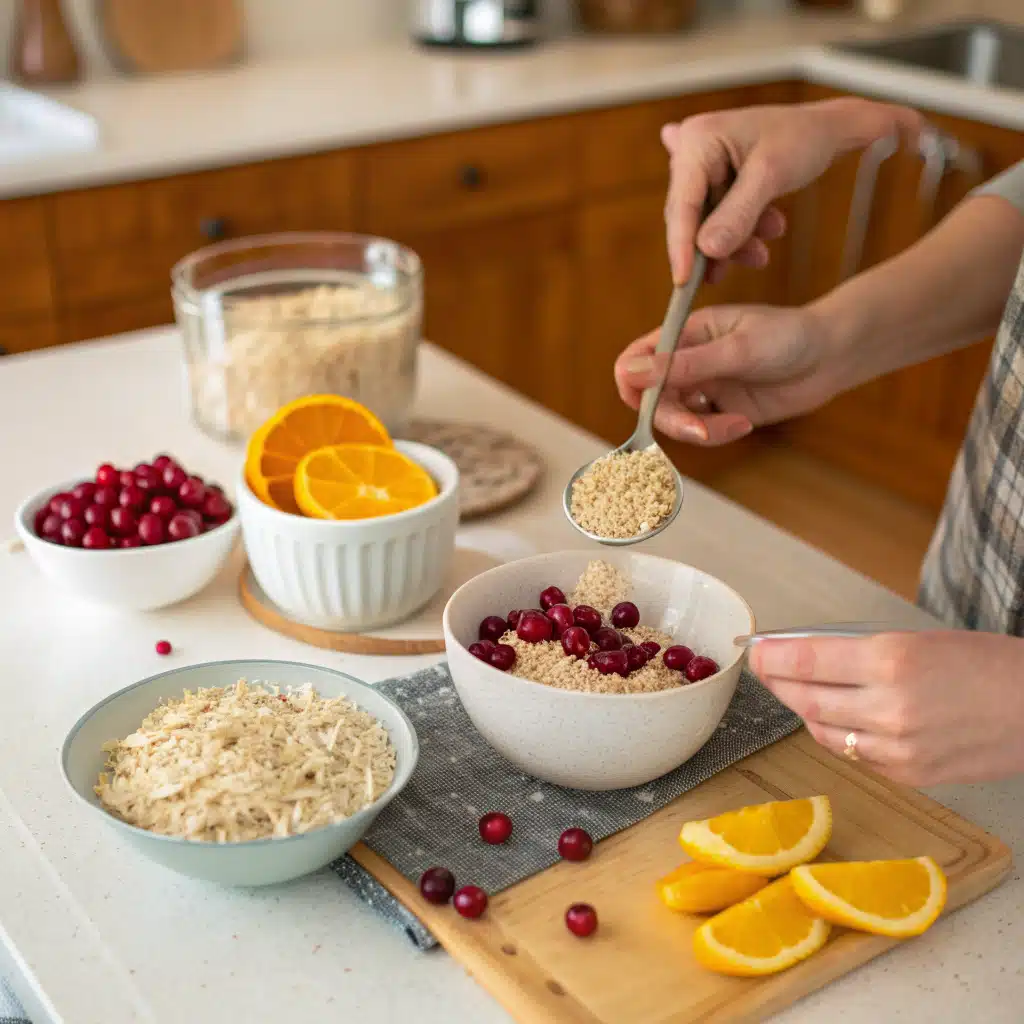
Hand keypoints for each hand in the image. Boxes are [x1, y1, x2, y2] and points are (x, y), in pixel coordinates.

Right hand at [613, 304, 844, 443]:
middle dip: (672, 418)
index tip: (643, 402)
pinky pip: (703, 432)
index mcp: (685, 334)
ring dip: (699, 430)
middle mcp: (688, 362)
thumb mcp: (737, 349)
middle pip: (652, 399)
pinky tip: (745, 423)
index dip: (632, 383)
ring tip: (736, 424)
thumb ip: (685, 365)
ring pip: (676, 420)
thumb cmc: (789, 337)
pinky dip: (719, 434)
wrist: (833, 357)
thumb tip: (631, 373)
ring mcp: (704, 388)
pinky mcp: (722, 411)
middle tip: (700, 430)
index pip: (636, 359)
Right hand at [663, 98, 925, 283]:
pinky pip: (717, 219)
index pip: (682, 202)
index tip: (683, 281)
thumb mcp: (771, 175)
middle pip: (689, 216)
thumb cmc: (802, 137)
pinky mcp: (715, 184)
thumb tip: (708, 250)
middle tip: (736, 269)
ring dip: (734, 242)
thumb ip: (738, 214)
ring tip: (763, 253)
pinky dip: (739, 233)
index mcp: (697, 140)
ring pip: (705, 223)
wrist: (826, 130)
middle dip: (715, 245)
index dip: (680, 244)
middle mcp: (692, 153)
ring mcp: (703, 170)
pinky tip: (765, 233)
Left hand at [750, 631, 1023, 785]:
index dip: (771, 657)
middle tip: (768, 670)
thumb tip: (807, 658)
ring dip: (805, 710)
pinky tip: (838, 720)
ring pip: (823, 731)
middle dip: (779, 683)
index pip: (806, 661)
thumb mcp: (916, 641)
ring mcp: (898, 747)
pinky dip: (838, 736)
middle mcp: (889, 707)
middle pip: (806, 698)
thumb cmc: (985, 665)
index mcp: (891, 661)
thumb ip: (859, 654)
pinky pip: (853, 755)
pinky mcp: (909, 775)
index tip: (756, 652)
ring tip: (800, 692)